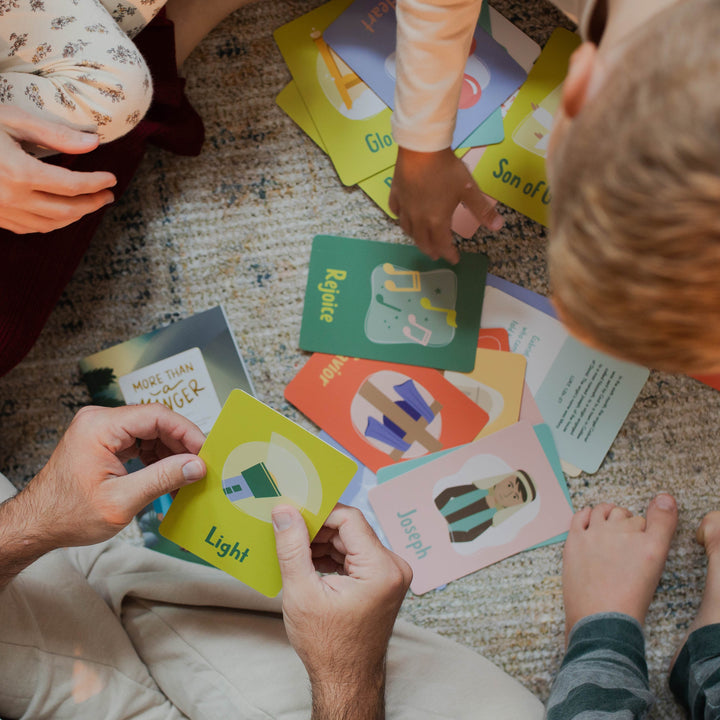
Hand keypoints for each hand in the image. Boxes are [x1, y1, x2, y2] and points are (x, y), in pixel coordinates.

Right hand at [0, 106, 115, 233]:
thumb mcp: (14, 120)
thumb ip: (56, 134)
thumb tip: (94, 142)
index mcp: (19, 173)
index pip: (72, 186)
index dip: (96, 184)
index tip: (112, 179)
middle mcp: (11, 198)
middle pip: (66, 210)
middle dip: (92, 204)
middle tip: (108, 195)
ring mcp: (1, 211)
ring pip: (50, 224)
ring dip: (75, 216)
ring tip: (90, 204)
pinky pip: (30, 227)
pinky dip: (52, 222)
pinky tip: (61, 212)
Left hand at [9, 404, 205, 552]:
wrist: (37, 525)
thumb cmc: (68, 515)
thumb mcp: (122, 500)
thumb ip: (162, 478)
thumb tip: (196, 465)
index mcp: (100, 426)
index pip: (157, 415)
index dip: (186, 432)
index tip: (206, 450)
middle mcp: (100, 420)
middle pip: (156, 422)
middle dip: (181, 445)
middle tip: (202, 466)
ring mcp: (102, 430)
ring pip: (151, 433)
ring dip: (171, 454)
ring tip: (187, 476)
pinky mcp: (105, 442)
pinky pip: (140, 442)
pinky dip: (157, 459)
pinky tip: (169, 477)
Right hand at [273, 504, 411, 719]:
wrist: (346, 681)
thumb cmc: (328, 646)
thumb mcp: (302, 592)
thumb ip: (293, 547)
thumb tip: (284, 512)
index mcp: (381, 568)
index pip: (349, 519)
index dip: (319, 513)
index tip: (292, 513)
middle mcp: (393, 567)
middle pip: (351, 529)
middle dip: (318, 529)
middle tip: (287, 530)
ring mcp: (390, 575)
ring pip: (351, 541)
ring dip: (322, 543)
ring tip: (293, 548)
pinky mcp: (382, 581)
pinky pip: (355, 556)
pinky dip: (331, 556)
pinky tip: (307, 561)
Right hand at [389, 146, 502, 263]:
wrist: (422, 148)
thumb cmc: (447, 169)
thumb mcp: (469, 190)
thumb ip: (482, 209)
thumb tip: (498, 226)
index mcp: (437, 221)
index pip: (442, 244)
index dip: (449, 254)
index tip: (454, 259)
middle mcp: (418, 219)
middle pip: (422, 241)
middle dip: (431, 250)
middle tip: (436, 255)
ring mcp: (405, 207)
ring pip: (407, 230)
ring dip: (416, 238)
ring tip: (421, 240)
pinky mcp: (396, 194)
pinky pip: (396, 212)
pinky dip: (401, 218)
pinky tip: (404, 217)